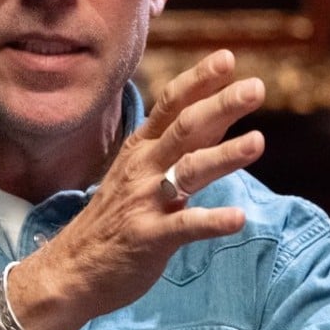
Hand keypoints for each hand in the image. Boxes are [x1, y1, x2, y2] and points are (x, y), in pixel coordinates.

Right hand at [12, 50, 264, 329]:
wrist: (70, 271)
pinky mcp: (149, 239)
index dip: (199, 80)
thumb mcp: (140, 172)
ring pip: (188, 171)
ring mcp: (144, 202)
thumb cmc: (114, 218)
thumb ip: (180, 145)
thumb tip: (220, 113)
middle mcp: (143, 168)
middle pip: (185, 128)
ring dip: (224, 155)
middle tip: (256, 88)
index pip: (172, 105)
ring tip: (259, 141)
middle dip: (220, 106)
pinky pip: (184, 226)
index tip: (228, 59)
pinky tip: (239, 218)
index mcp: (141, 149)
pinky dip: (212, 221)